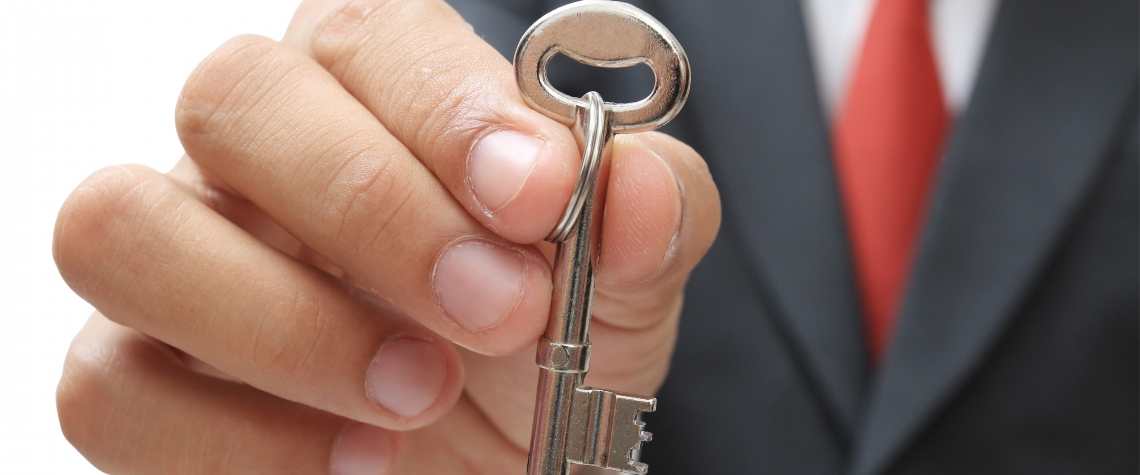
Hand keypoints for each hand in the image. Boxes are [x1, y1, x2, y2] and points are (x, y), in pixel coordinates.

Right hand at [53, 0, 719, 472]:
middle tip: (496, 309)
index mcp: (378, 97)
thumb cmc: (551, 353)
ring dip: (288, 322)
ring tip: (421, 397)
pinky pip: (108, 385)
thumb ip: (644, 221)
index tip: (538, 199)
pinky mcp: (131, 378)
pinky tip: (363, 462)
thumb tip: (635, 184)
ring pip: (121, 228)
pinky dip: (241, 439)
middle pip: (231, 98)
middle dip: (370, 209)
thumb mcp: (624, 285)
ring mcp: (179, 262)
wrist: (508, 464)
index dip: (448, 107)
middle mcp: (259, 158)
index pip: (371, 35)